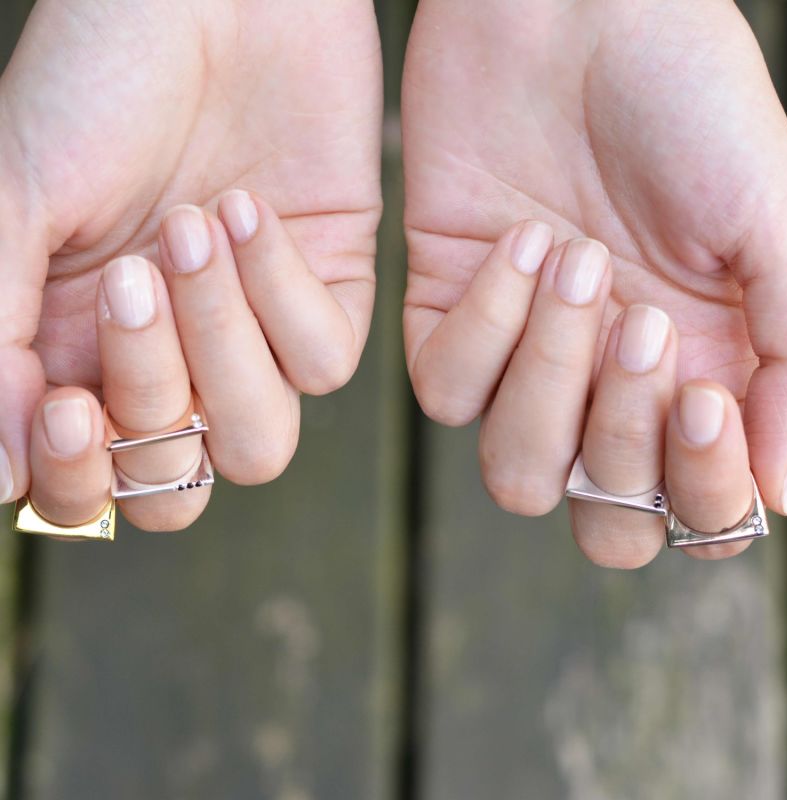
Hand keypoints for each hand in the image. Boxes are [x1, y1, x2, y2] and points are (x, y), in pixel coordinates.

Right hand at [0, 0, 382, 528]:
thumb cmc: (101, 80)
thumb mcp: (16, 200)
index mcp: (82, 355)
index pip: (87, 487)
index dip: (77, 478)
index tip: (65, 407)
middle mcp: (173, 363)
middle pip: (177, 488)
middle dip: (153, 400)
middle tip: (129, 284)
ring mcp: (255, 340)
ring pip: (258, 444)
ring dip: (221, 345)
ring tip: (188, 230)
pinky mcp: (330, 300)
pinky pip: (325, 362)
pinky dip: (283, 291)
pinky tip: (248, 208)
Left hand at [402, 0, 786, 565]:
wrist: (568, 12)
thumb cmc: (683, 98)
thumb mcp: (773, 217)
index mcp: (700, 377)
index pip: (699, 511)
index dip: (700, 488)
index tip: (705, 397)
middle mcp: (609, 389)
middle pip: (602, 521)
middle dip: (622, 443)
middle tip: (643, 322)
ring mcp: (524, 363)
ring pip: (516, 475)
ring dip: (550, 381)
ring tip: (578, 262)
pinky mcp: (447, 321)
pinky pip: (446, 393)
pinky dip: (482, 328)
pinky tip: (517, 243)